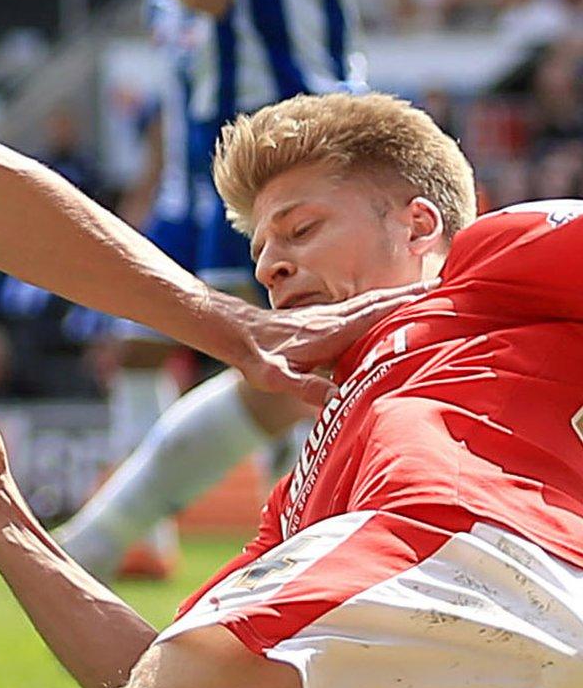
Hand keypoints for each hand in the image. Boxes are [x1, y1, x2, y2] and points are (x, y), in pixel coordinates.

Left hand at [233, 280, 434, 403]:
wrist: (236, 332)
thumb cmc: (257, 357)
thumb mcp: (277, 378)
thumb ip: (306, 387)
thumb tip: (339, 400)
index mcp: (332, 330)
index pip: (376, 313)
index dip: (407, 304)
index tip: (438, 295)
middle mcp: (335, 316)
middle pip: (383, 301)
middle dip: (415, 295)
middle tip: (451, 286)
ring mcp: (331, 314)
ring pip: (374, 300)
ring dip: (402, 295)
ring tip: (433, 290)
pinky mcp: (325, 316)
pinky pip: (362, 305)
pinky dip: (384, 301)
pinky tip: (394, 303)